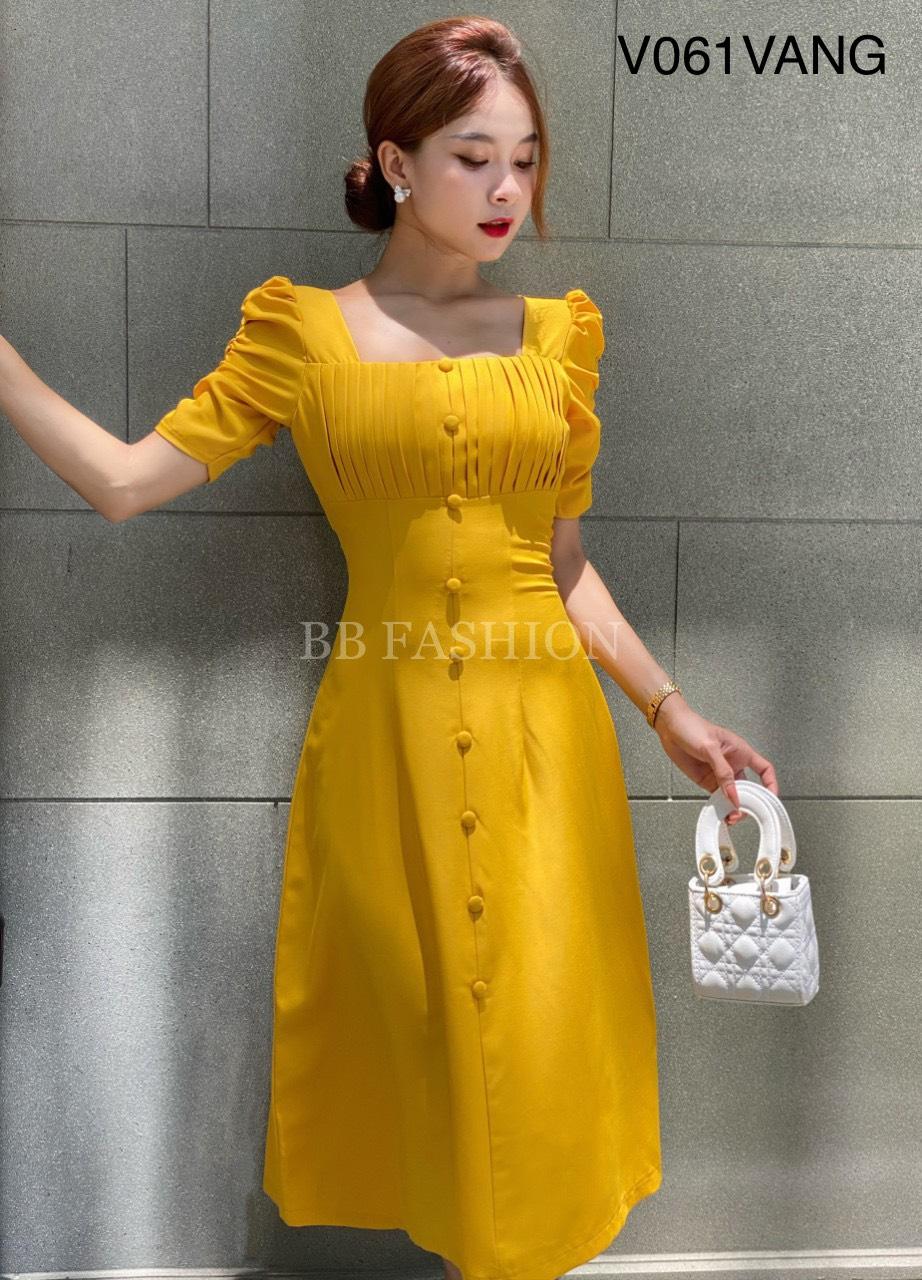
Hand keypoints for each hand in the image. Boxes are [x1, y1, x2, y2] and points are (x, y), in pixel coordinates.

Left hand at [651, 694, 778, 824]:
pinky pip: (718, 797)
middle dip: (749, 802)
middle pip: (749, 788)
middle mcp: (734, 764)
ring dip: (734, 808)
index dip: (771, 784)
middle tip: (743, 813)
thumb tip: (733, 795)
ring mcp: (721, 774)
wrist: (670, 728)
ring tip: (731, 817)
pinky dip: (721, 807)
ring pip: (734, 795)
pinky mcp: (708, 781)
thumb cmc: (692, 727)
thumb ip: (723, 773)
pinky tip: (721, 814)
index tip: (770, 798)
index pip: (764, 769)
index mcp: (741, 752)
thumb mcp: (710, 748)